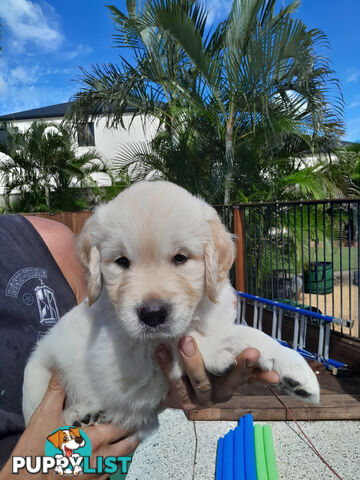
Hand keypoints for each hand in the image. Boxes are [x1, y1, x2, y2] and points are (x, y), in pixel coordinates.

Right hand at [0, 374, 138, 479]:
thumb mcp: (45, 417)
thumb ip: (56, 392)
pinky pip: (109, 474)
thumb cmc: (35, 451)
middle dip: (132, 433)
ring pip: (121, 461)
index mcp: (94, 440)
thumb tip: (59, 369)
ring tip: (124, 436)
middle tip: (133, 421)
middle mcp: (100, 459)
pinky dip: (112, 463)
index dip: (129, 416)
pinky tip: (107, 454)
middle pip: (128, 445)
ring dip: (124, 449)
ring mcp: (96, 475)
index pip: (123, 427)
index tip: (133, 407)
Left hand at [155, 337, 279, 410]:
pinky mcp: (182, 400)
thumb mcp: (217, 348)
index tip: (270, 366)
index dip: (262, 373)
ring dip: (194, 362)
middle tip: (248, 351)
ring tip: (186, 341)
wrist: (173, 386)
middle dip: (241, 367)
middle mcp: (221, 391)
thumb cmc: (202, 360)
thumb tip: (231, 302)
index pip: (251, 376)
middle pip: (233, 381)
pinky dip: (168, 367)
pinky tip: (161, 350)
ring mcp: (202, 398)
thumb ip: (226, 331)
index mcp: (233, 380)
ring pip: (202, 383)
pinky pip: (176, 385)